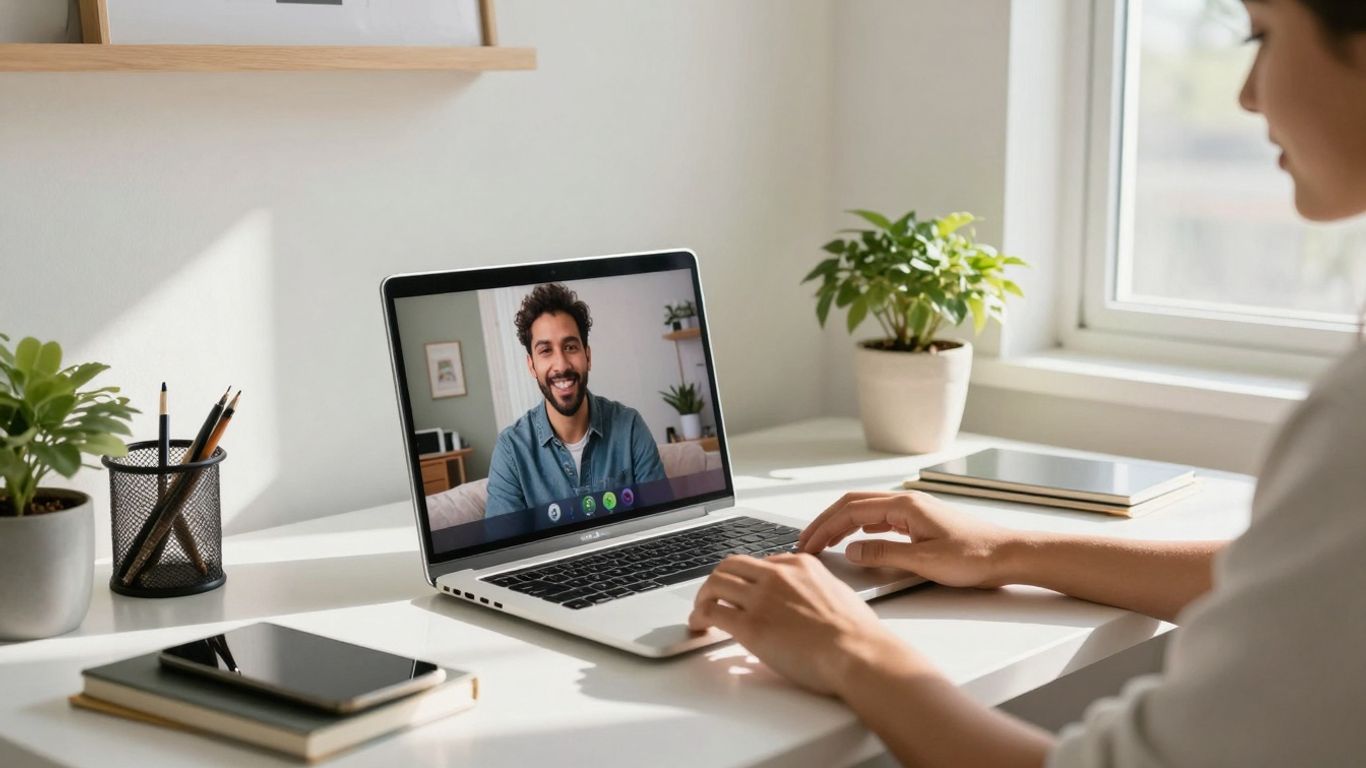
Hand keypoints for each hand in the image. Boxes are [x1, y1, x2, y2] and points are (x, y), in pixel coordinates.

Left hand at [687, 553, 913, 695]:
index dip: (746, 577)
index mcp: (800, 564)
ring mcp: (761, 598)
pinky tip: (698, 624)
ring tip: (700, 610)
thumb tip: (807, 597)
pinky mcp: (750, 625)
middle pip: (731, 565)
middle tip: (711, 594)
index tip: (742, 589)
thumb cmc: (856, 633)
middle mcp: (777, 575)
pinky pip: (712, 612)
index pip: (761, 562)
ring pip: (716, 583)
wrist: (857, 652)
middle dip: (717, 579)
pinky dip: (699, 616)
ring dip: (703, 596)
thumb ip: (816, 588)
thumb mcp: (838, 592)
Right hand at [798, 491, 1016, 588]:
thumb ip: (885, 554)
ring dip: (841, 524)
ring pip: (866, 510)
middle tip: (807, 542)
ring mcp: (914, 510)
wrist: (1008, 555)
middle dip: (826, 522)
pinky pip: (881, 519)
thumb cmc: (975, 556)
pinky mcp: (920, 521)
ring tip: (824, 542)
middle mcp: (907, 502)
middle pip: (853, 504)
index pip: (851, 511)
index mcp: (905, 506)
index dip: (825, 527)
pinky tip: (856, 540)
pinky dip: (860, 527)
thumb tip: (853, 551)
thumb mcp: (925, 561)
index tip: (808, 544)